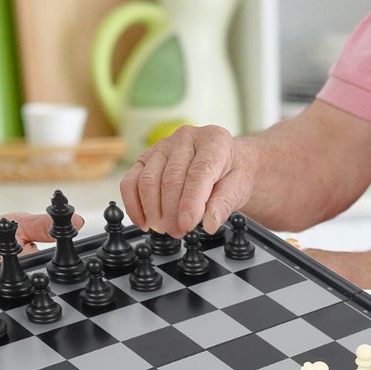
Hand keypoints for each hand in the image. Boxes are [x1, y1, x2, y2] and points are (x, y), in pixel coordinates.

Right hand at [120, 125, 258, 237]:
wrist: (225, 163)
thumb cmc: (232, 174)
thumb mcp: (239, 188)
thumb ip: (224, 204)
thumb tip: (209, 223)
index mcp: (214, 140)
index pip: (198, 172)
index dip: (191, 201)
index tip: (188, 225)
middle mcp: (186, 137)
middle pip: (171, 177)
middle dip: (172, 211)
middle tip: (178, 232)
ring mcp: (163, 146)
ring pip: (148, 180)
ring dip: (153, 210)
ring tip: (164, 229)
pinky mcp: (146, 158)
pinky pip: (131, 181)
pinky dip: (133, 204)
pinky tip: (143, 221)